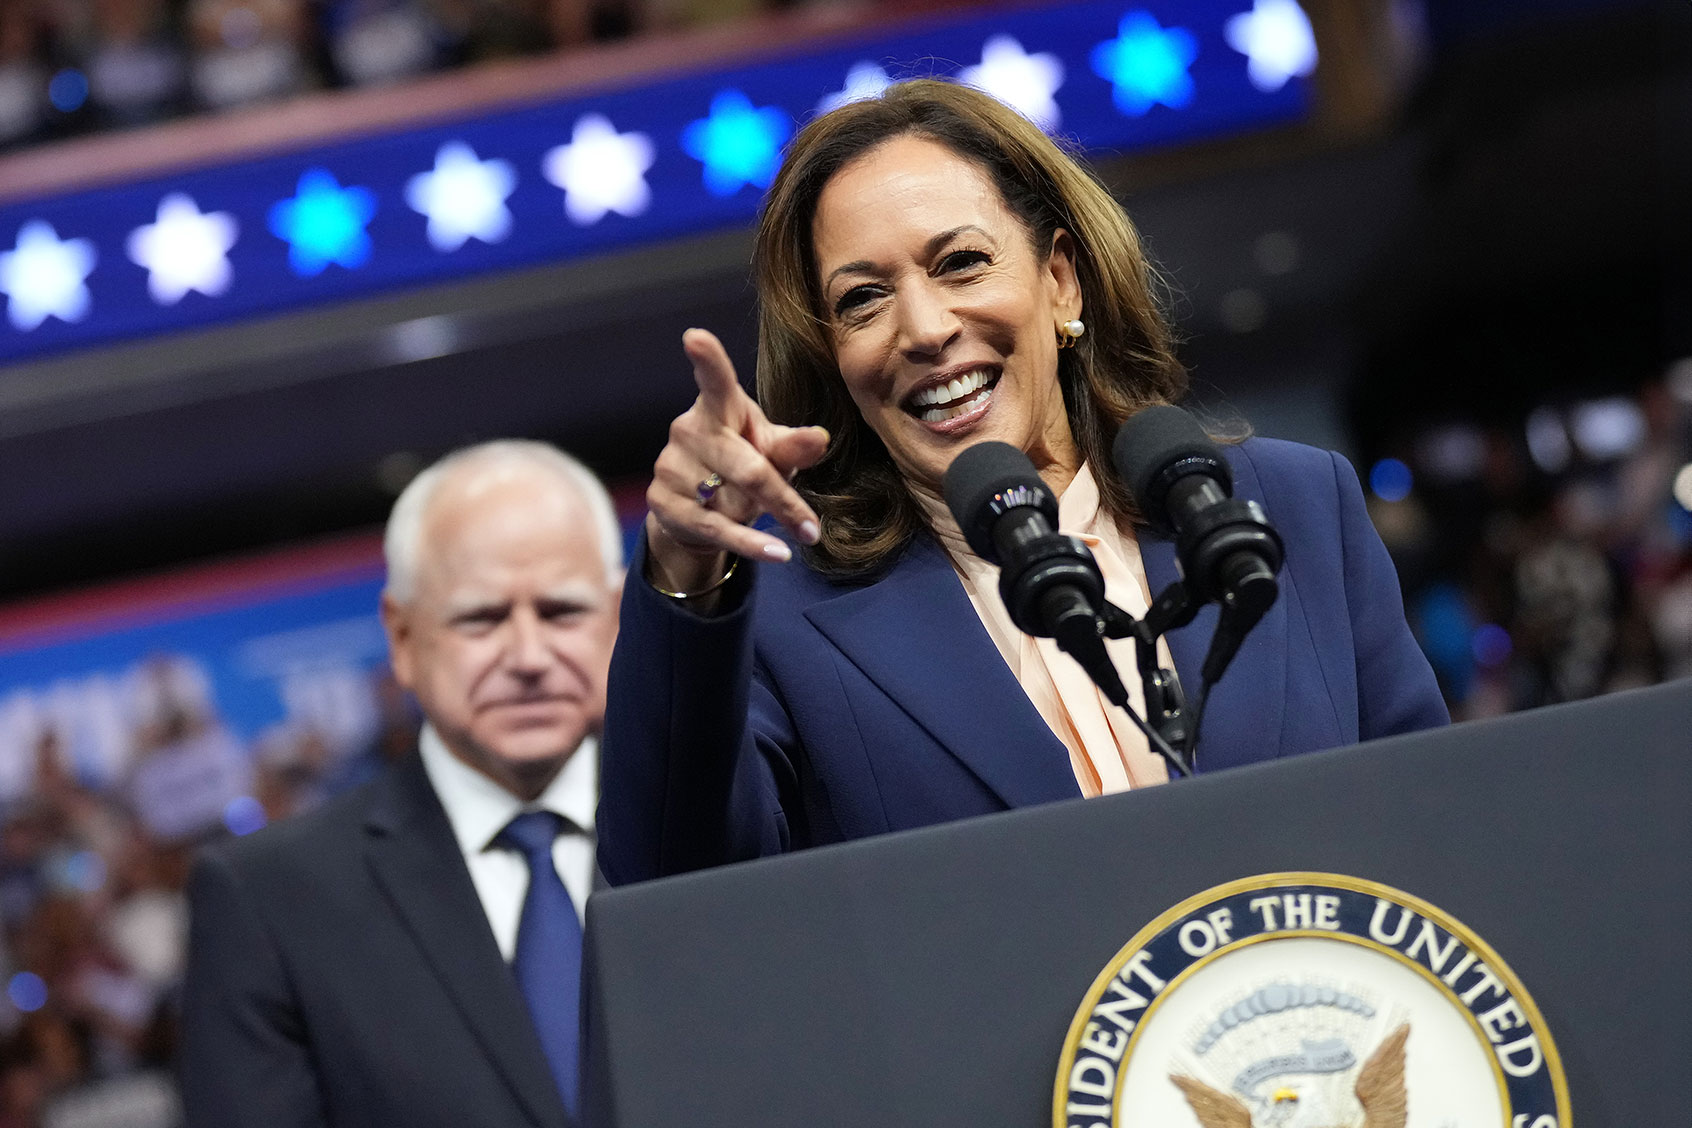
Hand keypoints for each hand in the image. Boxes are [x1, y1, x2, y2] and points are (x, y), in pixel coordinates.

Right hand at [645, 329, 829, 593]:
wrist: (698, 510)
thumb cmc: (743, 463)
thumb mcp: (772, 451)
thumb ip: (793, 446)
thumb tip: (820, 438)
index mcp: (719, 406)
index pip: (715, 380)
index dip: (707, 359)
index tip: (695, 337)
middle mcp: (689, 430)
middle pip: (745, 466)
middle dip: (781, 498)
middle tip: (813, 528)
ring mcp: (670, 466)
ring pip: (730, 501)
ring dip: (762, 519)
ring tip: (782, 528)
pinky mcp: (662, 502)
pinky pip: (714, 529)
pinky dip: (750, 544)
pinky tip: (777, 554)